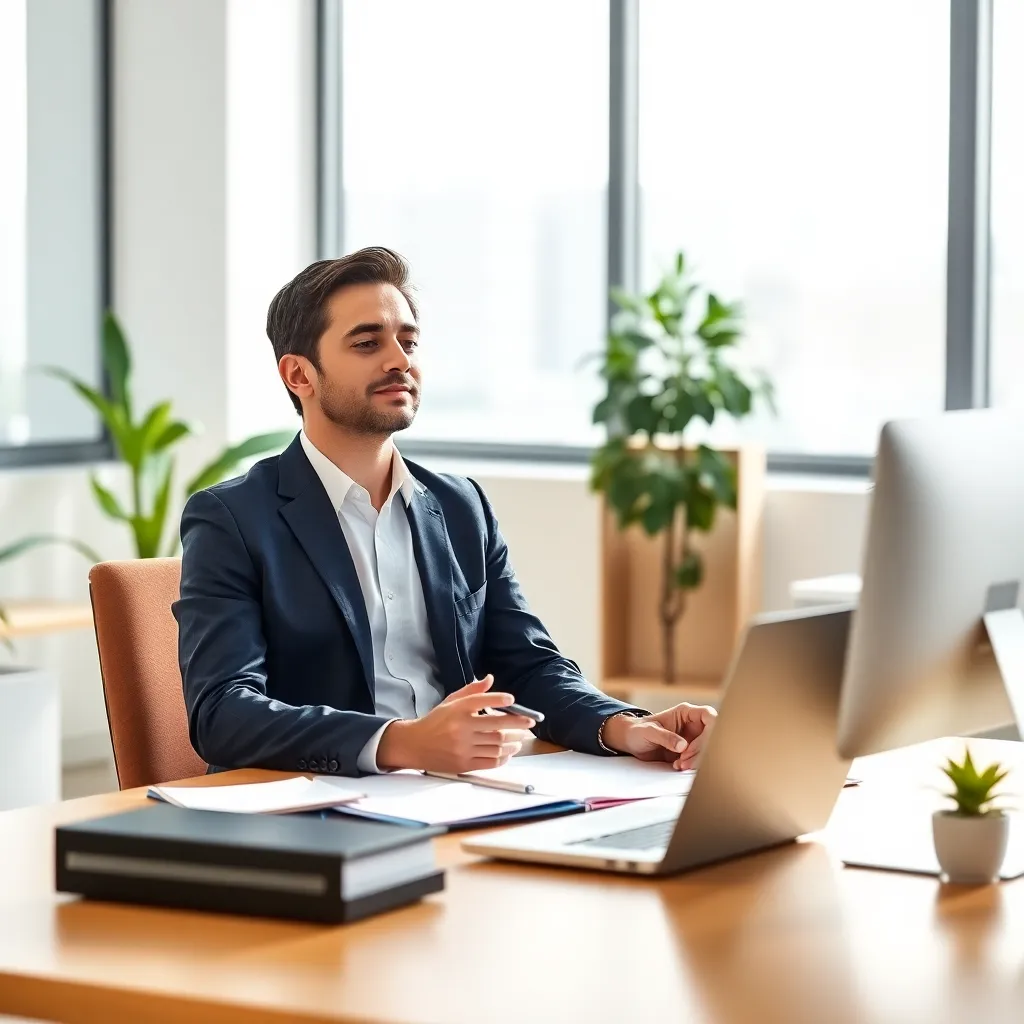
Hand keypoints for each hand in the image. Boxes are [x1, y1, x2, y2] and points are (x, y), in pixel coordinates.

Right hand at [376, 675, 535, 772]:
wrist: (414, 745)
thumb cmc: (435, 721)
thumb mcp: (450, 701)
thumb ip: (472, 691)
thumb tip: (490, 679)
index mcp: (457, 710)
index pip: (481, 701)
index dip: (499, 700)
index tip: (512, 699)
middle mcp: (460, 728)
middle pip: (496, 726)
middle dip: (518, 724)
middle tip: (530, 722)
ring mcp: (462, 747)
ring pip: (496, 745)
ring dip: (513, 742)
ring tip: (520, 739)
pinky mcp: (463, 764)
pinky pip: (490, 761)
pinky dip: (503, 757)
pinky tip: (508, 752)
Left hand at [602, 702, 716, 769]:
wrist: (631, 742)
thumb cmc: (638, 730)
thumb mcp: (649, 731)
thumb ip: (665, 737)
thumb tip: (684, 746)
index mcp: (686, 713)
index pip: (709, 716)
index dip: (708, 731)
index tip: (692, 746)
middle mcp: (693, 726)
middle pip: (711, 737)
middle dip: (701, 751)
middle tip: (684, 761)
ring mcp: (692, 739)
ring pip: (707, 750)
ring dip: (696, 761)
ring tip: (679, 765)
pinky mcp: (689, 753)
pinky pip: (699, 759)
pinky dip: (691, 766)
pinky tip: (677, 767)